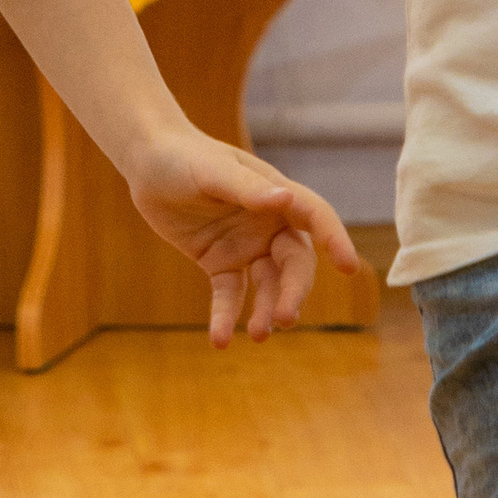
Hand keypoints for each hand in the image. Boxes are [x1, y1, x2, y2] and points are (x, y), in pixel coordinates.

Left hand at [124, 130, 362, 343]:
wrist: (148, 163)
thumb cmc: (185, 157)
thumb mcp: (213, 171)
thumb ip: (248, 190)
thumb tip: (286, 200)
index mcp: (277, 194)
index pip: (316, 217)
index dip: (335, 239)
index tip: (349, 267)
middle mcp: (268, 224)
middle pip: (294, 262)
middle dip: (293, 290)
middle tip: (284, 318)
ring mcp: (245, 246)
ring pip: (267, 284)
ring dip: (266, 309)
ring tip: (258, 335)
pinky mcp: (219, 263)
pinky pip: (230, 294)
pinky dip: (226, 317)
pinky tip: (221, 340)